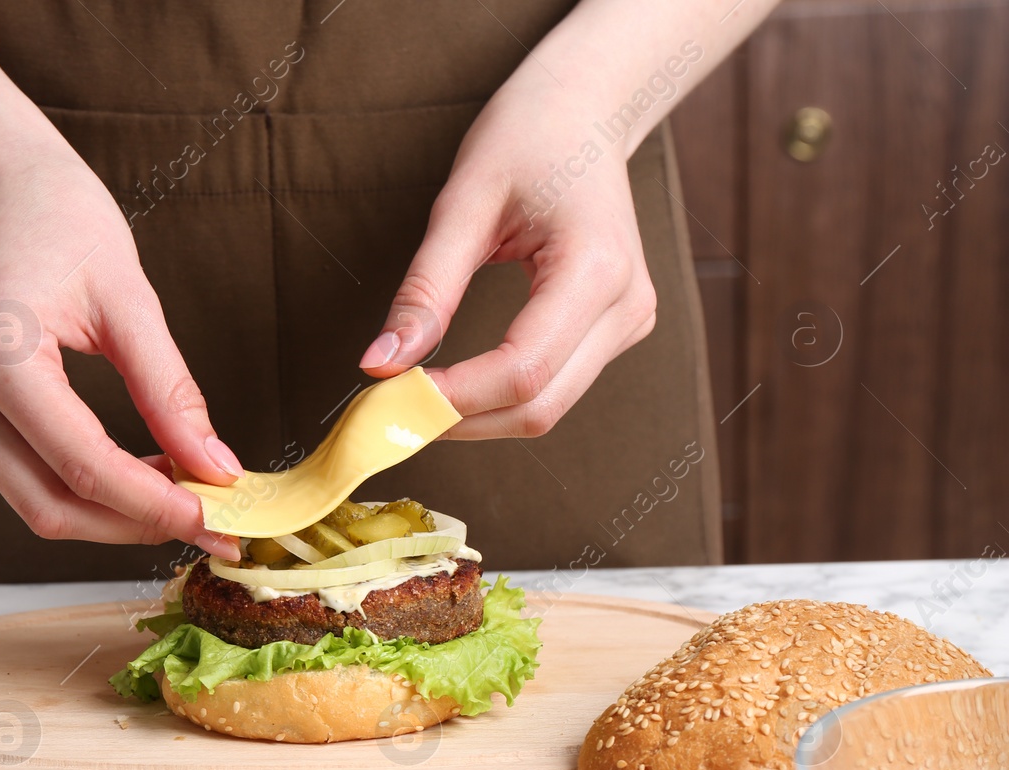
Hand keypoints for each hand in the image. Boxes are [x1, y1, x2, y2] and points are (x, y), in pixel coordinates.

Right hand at [0, 149, 241, 557]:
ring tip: (185, 496)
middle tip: (212, 524)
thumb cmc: (61, 218)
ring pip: (38, 503)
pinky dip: (89, 489)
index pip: (83, 465)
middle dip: (135, 525)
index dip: (154, 504)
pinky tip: (143, 473)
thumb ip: (170, 391)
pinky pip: (29, 476)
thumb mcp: (131, 300)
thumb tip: (217, 466)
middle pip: (52, 506)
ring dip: (114, 515)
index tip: (217, 517)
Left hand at [360, 81, 657, 439]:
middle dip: (458, 420)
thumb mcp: (462, 203)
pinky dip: (497, 398)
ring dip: (475, 417)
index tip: (388, 398)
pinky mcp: (615, 331)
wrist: (584, 111)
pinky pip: (554, 387)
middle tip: (389, 412)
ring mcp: (628, 323)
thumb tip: (379, 365)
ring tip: (412, 398)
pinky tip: (453, 383)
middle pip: (538, 406)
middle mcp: (627, 307)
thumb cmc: (526, 138)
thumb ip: (425, 289)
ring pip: (546, 408)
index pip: (522, 371)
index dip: (452, 398)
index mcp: (597, 270)